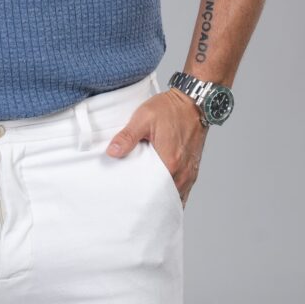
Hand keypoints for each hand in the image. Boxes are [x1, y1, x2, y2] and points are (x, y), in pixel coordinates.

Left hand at [105, 89, 208, 207]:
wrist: (193, 102)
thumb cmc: (170, 109)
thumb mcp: (143, 117)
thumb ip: (127, 136)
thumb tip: (111, 152)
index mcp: (170, 163)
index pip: (154, 193)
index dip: (141, 198)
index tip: (129, 200)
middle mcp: (182, 172)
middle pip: (165, 198)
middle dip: (151, 202)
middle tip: (135, 202)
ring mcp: (190, 172)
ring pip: (175, 196)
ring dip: (162, 198)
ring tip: (146, 198)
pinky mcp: (193, 169)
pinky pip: (183, 190)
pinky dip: (172, 193)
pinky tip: (161, 191)